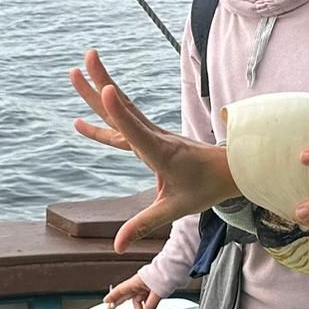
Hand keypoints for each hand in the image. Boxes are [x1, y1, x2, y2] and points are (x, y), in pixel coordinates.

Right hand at [69, 50, 239, 250]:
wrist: (229, 169)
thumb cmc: (205, 187)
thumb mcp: (175, 209)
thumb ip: (143, 224)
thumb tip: (117, 245)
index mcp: (161, 153)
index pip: (136, 131)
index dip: (120, 112)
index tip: (108, 90)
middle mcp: (154, 137)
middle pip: (122, 108)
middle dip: (100, 84)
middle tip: (80, 63)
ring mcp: (152, 133)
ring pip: (123, 107)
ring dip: (101, 85)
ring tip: (79, 68)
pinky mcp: (151, 135)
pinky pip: (125, 120)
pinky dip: (107, 111)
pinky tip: (87, 112)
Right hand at [105, 274, 161, 308]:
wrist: (176, 268)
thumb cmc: (166, 275)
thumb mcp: (157, 292)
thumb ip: (151, 305)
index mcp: (137, 281)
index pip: (121, 290)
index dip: (112, 296)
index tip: (106, 301)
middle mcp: (139, 284)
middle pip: (126, 296)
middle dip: (118, 303)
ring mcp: (145, 286)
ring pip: (138, 300)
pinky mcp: (152, 288)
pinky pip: (146, 300)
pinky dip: (147, 307)